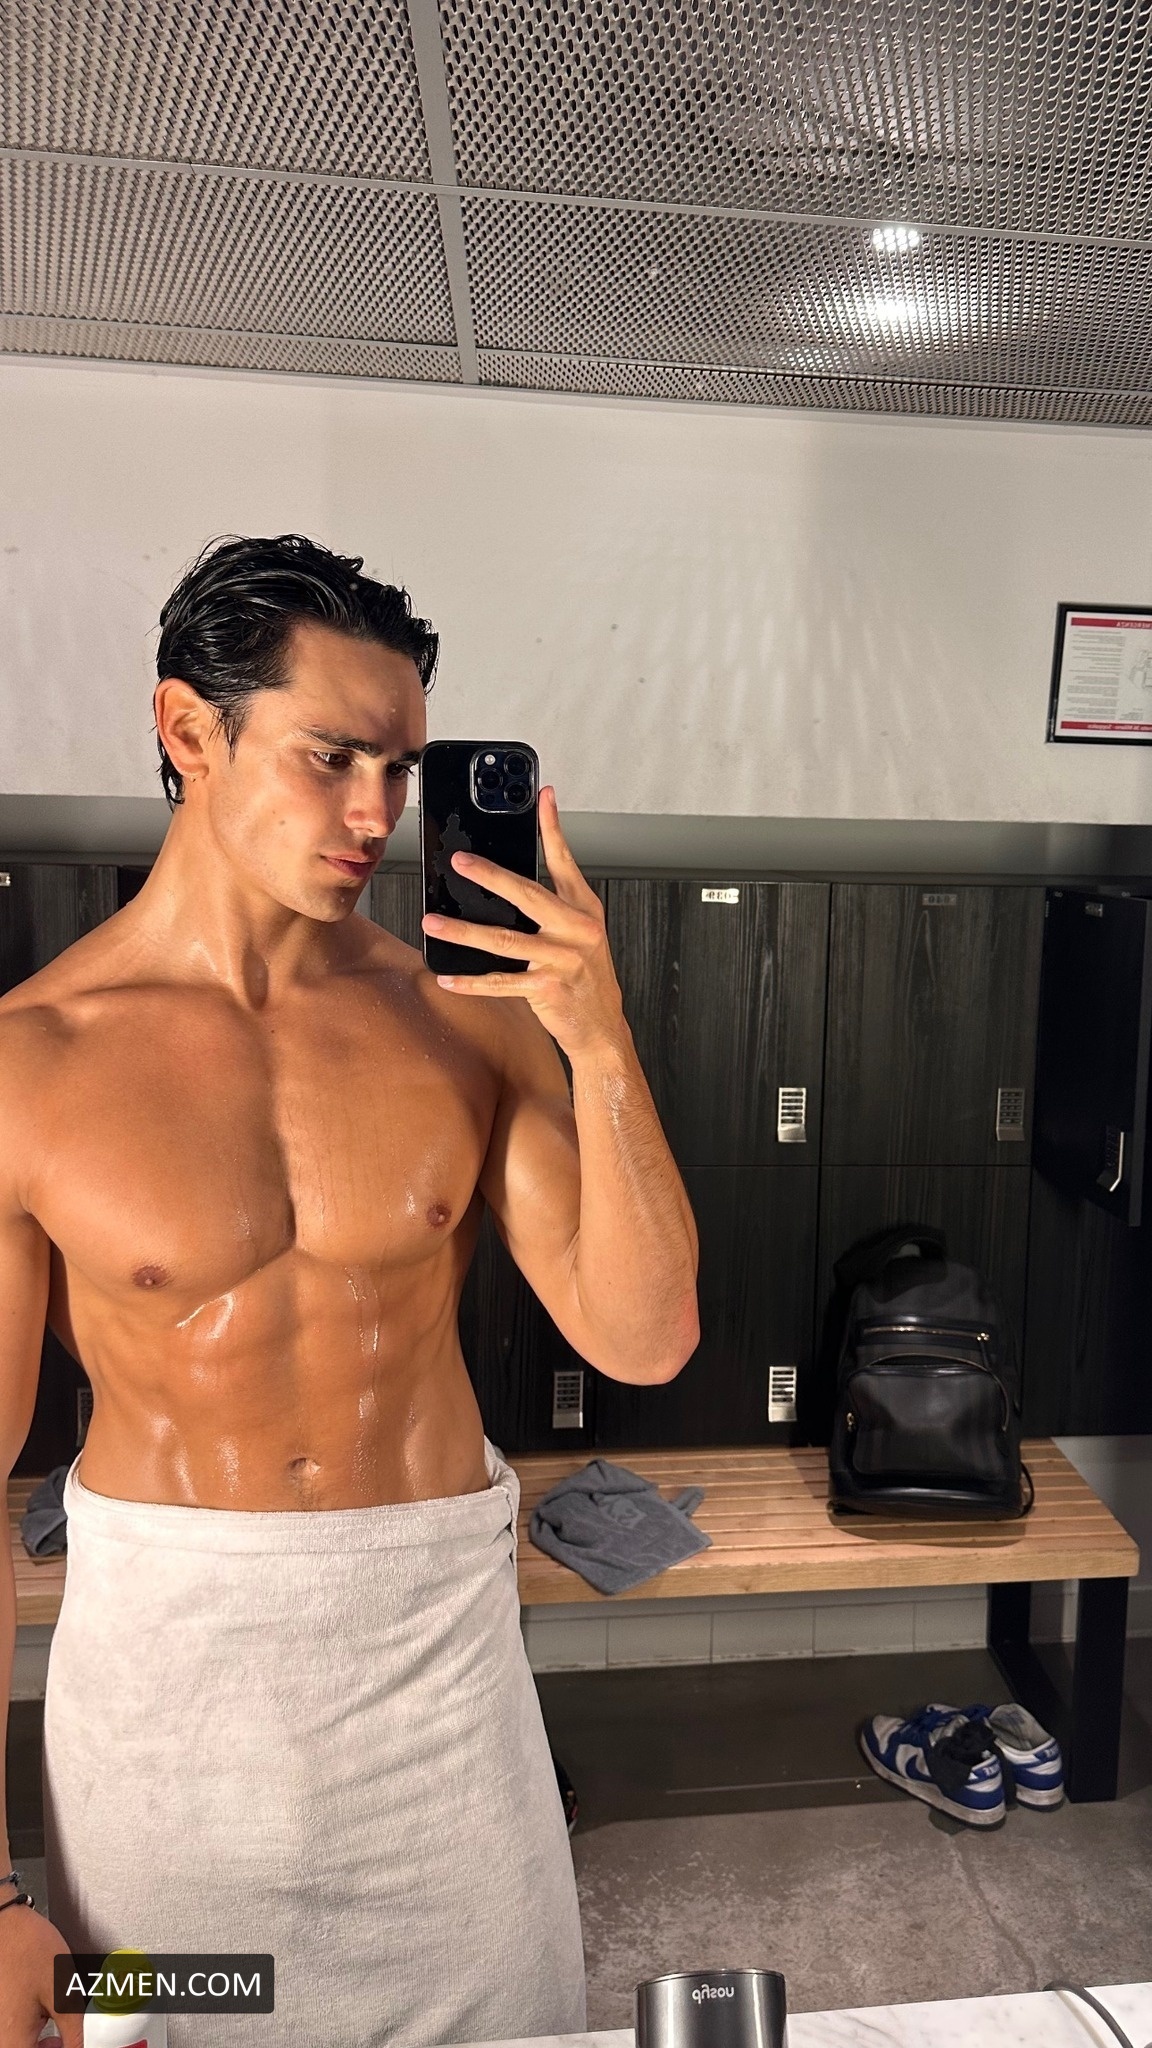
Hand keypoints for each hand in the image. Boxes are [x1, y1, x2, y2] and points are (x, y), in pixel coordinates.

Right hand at [0, 1899, 83, 2046]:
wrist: (5, 1923)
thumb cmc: (27, 1949)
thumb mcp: (63, 1993)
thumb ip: (73, 2031)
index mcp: (13, 2041)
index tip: (74, 2046)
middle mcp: (1, 2037)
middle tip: (67, 2042)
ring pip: (21, 2045)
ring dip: (40, 2044)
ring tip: (59, 2030)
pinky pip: (13, 2033)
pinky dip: (31, 2033)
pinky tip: (43, 2017)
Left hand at [421, 785, 627, 1060]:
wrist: (601, 1025)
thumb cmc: (586, 974)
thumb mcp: (580, 931)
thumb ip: (554, 902)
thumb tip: (510, 880)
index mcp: (583, 908)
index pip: (565, 861)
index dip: (553, 827)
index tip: (543, 796)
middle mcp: (577, 929)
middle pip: (527, 895)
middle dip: (490, 876)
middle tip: (459, 862)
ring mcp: (563, 959)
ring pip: (504, 940)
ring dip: (463, 932)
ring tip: (433, 922)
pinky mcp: (547, 988)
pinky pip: (501, 983)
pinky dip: (471, 982)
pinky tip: (447, 977)